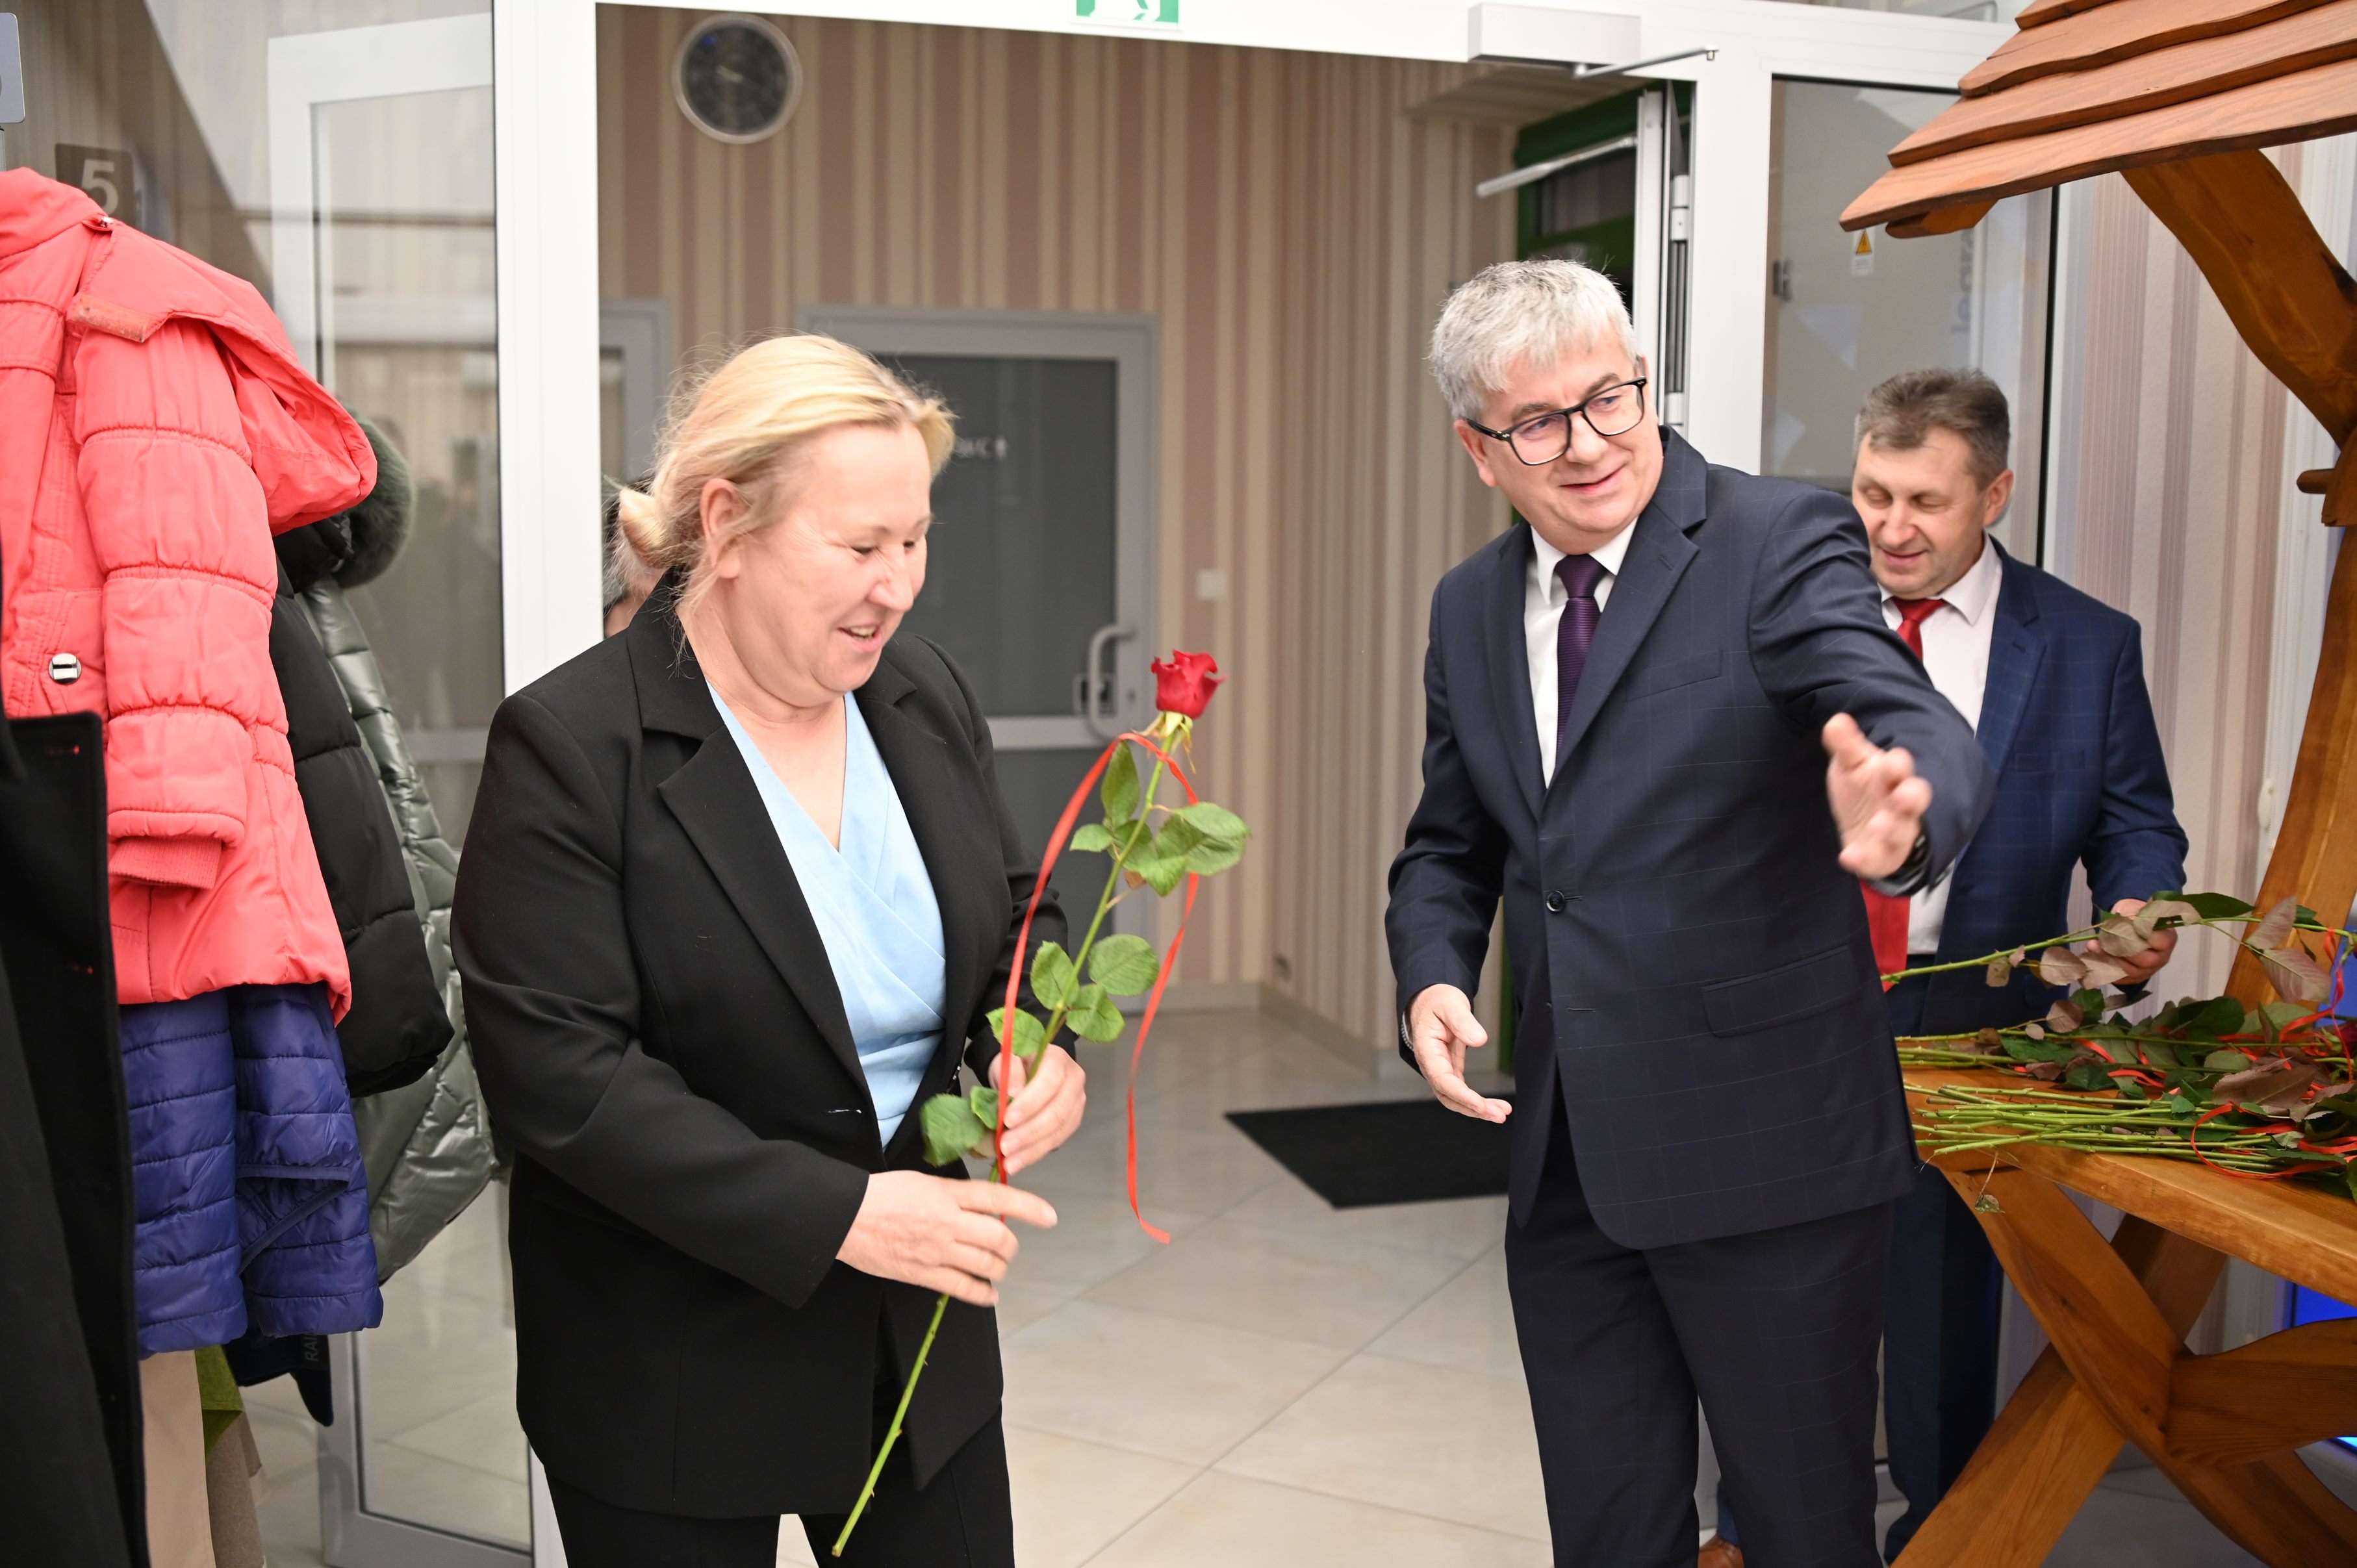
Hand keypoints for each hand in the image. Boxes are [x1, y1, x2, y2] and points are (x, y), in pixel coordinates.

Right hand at [835, 1170, 1057, 1306]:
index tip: (1049, 1217)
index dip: (1029, 1207)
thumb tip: (984, 1205)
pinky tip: (989, 1294)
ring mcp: (937, 1250)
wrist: (846, 1216)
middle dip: (1011, 1245)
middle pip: (999, 1236)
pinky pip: (964, 1288)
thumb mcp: (923, 1181)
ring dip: (999, 1268)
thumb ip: (956, 1194)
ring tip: (997, 1267)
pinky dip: (983, 1293)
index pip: (998, 1197)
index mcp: (947, 1193)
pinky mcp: (923, 1274)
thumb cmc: (882, 1194)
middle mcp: (948, 1222)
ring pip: (987, 1264)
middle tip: (1008, 1246)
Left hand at [991, 1044, 1085, 1176]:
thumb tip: (1013, 1093)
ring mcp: (1076, 1104)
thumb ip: (1010, 1073)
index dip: (1030, 1102)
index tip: (1007, 1119)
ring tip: (1009, 1162)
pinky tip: (1018, 1161)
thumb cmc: (1016, 1064)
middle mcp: (1074, 1082)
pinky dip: (1036, 1153)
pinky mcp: (1072, 1122)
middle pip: (1058, 1111)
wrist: (1026, 1069)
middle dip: (1030, 1132)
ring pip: (1059, 1131)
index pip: (1049, 1081)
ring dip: (1032, 1149)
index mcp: (1058, 1060)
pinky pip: (1056, 1141)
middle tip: (1005, 1146)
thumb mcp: (1007, 1060)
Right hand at [1407, 984, 1510, 1122]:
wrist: (1429, 999)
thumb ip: (1462, 1021)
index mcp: (1426, 1051)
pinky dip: (1476, 1101)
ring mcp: (1441, 1069)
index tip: (1480, 1105)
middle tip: (1499, 1115)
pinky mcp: (1451, 1069)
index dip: (1461, 1095)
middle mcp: (1431, 1065)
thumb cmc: (1436, 1001)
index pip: (1442, 1080)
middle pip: (1449, 1096)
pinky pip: (1461, 1091)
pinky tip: (1493, 1106)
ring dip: (1477, 1109)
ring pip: (1455, 1098)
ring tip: (1502, 1113)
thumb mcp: (1449, 1004)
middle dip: (1473, 1109)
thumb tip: (1479, 1040)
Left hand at [1823, 713, 1933, 880]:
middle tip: (1904, 794)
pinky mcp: (1882, 857)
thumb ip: (1846, 745)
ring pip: (1900, 832)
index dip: (1898, 764)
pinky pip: (1877, 861)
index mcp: (1894, 776)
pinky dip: (1864, 859)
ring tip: (1877, 825)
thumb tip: (1836, 721)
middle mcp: (1900, 804)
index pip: (1902, 767)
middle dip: (1911, 797)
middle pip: (1914, 800)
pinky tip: (1848, 857)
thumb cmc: (1865, 788)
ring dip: (1891, 829)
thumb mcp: (1853, 764)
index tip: (1892, 761)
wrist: (1865, 825)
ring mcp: (1895, 833)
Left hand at [2093, 898, 2177, 987]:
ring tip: (2092, 946)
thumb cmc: (2133, 916)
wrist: (2127, 926)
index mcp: (2168, 938)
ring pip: (2131, 971)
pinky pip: (2119, 977)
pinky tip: (2091, 956)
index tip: (2125, 926)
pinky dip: (2103, 967)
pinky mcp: (2134, 978)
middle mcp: (2162, 957)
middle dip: (2122, 949)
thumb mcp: (2133, 908)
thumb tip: (2124, 922)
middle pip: (2146, 960)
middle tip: (2103, 938)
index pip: (2160, 941)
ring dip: (2109, 959)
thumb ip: (2130, 914)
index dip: (2141, 935)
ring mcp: (2149, 970)